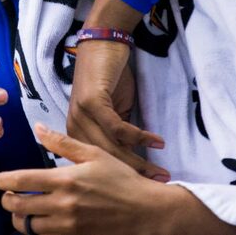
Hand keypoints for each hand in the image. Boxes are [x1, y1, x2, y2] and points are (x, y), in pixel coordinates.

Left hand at [0, 124, 175, 234]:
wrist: (147, 212)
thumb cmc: (121, 179)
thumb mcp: (93, 154)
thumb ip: (62, 143)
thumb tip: (38, 127)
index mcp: (66, 180)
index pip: (23, 181)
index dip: (4, 181)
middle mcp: (64, 205)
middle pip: (20, 207)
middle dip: (8, 201)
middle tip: (8, 195)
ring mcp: (69, 226)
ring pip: (30, 227)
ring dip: (20, 219)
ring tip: (22, 210)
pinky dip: (39, 230)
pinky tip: (41, 220)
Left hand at [67, 40, 168, 180]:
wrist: (102, 45)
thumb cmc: (108, 79)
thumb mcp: (111, 112)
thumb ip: (114, 135)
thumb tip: (131, 159)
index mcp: (76, 131)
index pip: (96, 163)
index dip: (120, 177)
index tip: (142, 190)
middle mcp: (74, 125)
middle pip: (104, 159)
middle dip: (133, 175)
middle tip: (158, 184)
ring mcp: (81, 114)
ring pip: (110, 147)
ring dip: (139, 160)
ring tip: (161, 171)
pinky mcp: (93, 102)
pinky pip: (118, 127)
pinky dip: (139, 137)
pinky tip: (157, 141)